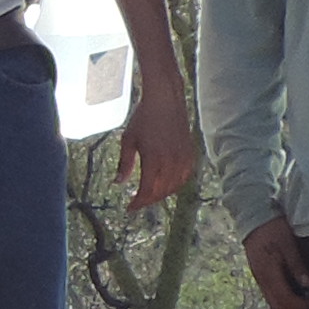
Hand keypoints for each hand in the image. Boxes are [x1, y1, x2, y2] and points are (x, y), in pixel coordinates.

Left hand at [118, 76, 198, 211]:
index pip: (147, 192)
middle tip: (138, 202)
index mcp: (154, 160)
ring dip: (161, 194)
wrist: (165, 100)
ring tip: (150, 195)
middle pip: (160, 192)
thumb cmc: (143, 118)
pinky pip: (185, 177)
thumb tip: (118, 184)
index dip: (138, 203)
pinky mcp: (190, 153)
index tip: (130, 208)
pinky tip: (166, 184)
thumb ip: (124, 164)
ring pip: (174, 187)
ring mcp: (183, 158)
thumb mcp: (128, 140)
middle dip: (148, 200)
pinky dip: (175, 184)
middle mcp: (171, 162)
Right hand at [243, 219, 308, 308]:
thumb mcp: (288, 244)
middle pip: (277, 306)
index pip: (285, 299)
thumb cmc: (272, 229)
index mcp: (269, 273)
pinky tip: (292, 292)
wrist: (253, 218)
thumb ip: (296, 265)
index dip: (300, 306)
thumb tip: (307, 285)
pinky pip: (269, 294)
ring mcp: (258, 278)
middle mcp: (261, 279)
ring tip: (304, 301)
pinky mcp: (258, 274)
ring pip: (272, 302)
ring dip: (288, 306)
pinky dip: (282, 299)